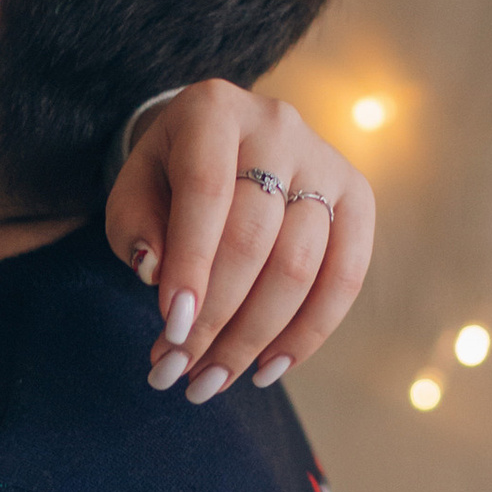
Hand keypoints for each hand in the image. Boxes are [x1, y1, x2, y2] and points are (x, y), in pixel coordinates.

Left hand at [104, 83, 373, 400]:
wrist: (224, 141)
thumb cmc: (169, 175)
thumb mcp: (134, 189)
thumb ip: (135, 226)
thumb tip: (155, 273)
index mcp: (214, 111)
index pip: (208, 193)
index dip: (192, 265)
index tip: (170, 329)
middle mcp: (278, 127)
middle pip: (255, 238)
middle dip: (216, 316)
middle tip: (180, 372)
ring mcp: (325, 162)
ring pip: (301, 265)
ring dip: (255, 336)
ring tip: (211, 380)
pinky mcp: (358, 197)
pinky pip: (346, 276)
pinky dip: (308, 332)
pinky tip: (268, 368)